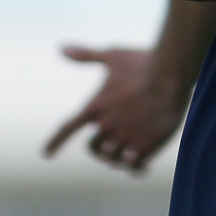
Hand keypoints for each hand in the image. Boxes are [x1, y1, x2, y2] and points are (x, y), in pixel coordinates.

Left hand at [43, 45, 188, 171]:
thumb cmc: (142, 62)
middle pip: (94, 148)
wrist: (170, 75)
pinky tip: (143, 166)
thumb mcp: (112, 56)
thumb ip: (86, 55)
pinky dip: (135, 169)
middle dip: (101, 149)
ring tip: (130, 153)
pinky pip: (132, 167)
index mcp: (95, 107)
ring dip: (118, 158)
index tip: (45, 154)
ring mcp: (124, 137)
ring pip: (113, 159)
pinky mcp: (144, 146)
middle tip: (113, 147)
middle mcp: (106, 125)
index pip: (68, 128)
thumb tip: (60, 47)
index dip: (56, 142)